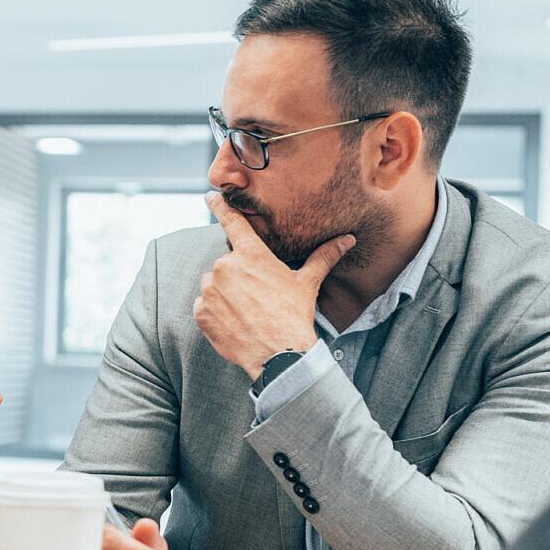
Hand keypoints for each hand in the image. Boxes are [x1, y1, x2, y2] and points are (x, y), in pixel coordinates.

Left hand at [194, 191, 353, 378]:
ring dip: (225, 294)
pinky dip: (215, 312)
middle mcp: (225, 267)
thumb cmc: (293, 316)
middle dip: (238, 276)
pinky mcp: (201, 312)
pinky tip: (234, 322)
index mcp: (251, 255)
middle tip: (257, 296)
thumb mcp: (308, 283)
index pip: (232, 222)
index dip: (220, 206)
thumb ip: (323, 257)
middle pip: (227, 264)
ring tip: (247, 311)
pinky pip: (204, 306)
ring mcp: (210, 290)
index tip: (210, 195)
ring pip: (214, 285)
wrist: (278, 354)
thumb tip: (348, 239)